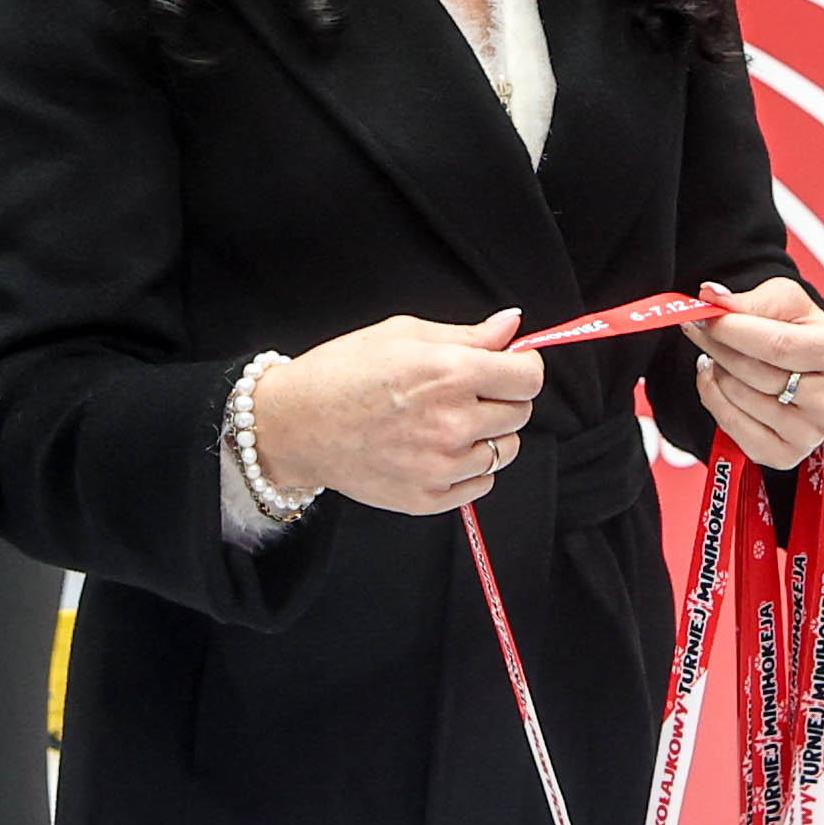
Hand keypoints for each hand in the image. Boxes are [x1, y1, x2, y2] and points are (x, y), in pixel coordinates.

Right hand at [251, 309, 541, 515]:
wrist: (293, 425)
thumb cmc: (342, 372)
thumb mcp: (403, 334)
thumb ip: (467, 335)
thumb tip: (512, 326)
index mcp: (449, 373)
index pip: (529, 378)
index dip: (521, 367)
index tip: (507, 367)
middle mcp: (451, 422)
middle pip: (520, 414)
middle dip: (501, 398)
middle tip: (464, 392)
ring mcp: (440, 466)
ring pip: (504, 452)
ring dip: (487, 435)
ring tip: (447, 422)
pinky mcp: (428, 498)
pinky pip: (480, 484)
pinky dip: (467, 468)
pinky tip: (435, 449)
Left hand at [692, 278, 823, 472]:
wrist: (805, 369)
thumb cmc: (799, 332)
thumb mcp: (785, 302)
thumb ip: (750, 300)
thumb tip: (710, 296)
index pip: (778, 345)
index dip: (733, 330)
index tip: (704, 315)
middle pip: (756, 373)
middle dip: (717, 346)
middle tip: (698, 328)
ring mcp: (810, 433)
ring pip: (739, 398)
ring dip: (715, 371)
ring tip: (718, 354)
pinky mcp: (785, 454)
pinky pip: (731, 426)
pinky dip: (712, 398)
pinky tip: (716, 379)